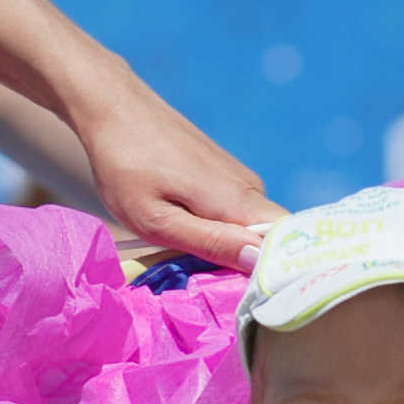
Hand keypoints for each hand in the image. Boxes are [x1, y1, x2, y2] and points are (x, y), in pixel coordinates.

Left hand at [78, 76, 275, 269]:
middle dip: (250, 266)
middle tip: (210, 281)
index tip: (252, 296)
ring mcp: (240, 179)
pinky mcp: (226, 174)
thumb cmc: (125, 166)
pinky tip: (187, 230)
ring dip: (229, 248)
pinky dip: (219, 230)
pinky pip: (238, 213)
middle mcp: (251, 188)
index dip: (277, 272)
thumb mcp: (157, 218)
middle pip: (272, 239)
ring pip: (253, 227)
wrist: (114, 107)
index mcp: (238, 201)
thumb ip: (208, 242)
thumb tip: (258, 261)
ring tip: (190, 258)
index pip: (288, 244)